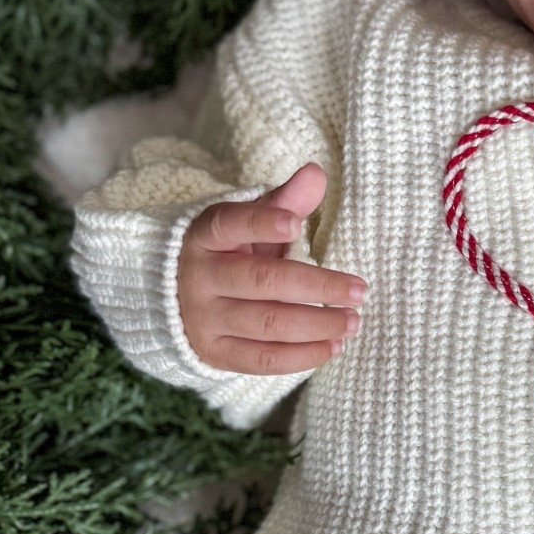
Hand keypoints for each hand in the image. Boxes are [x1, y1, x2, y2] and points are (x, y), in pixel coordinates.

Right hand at [176, 163, 364, 373]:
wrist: (174, 298)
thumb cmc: (228, 252)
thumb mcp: (248, 223)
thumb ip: (283, 202)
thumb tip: (316, 174)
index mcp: (206, 235)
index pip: (231, 223)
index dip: (261, 223)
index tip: (295, 224)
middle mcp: (199, 276)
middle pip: (263, 281)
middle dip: (318, 287)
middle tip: (359, 290)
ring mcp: (203, 318)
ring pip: (267, 324)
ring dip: (318, 324)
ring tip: (353, 321)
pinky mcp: (213, 352)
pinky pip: (262, 359)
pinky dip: (302, 355)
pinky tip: (333, 346)